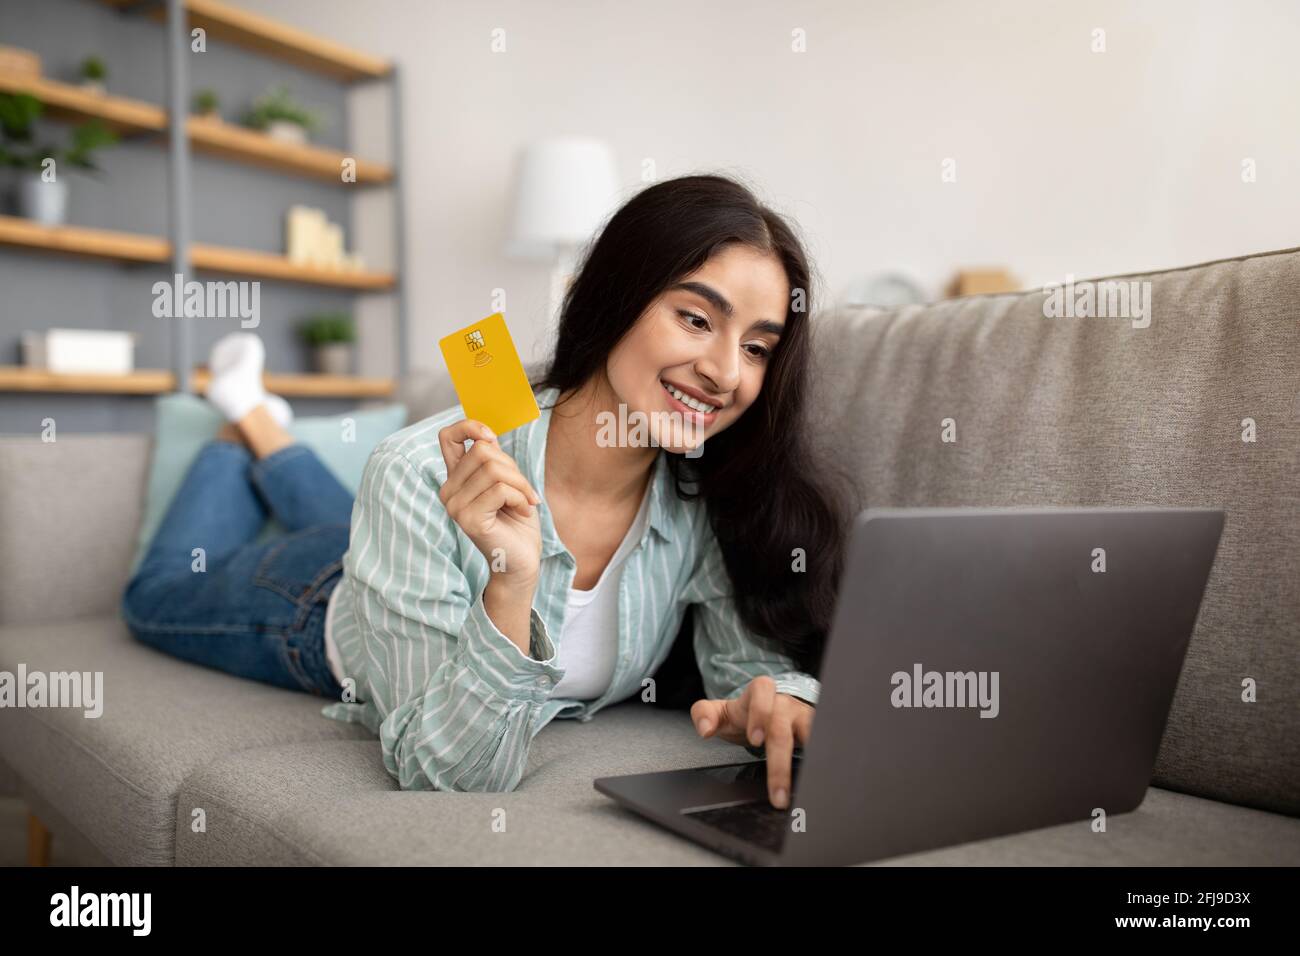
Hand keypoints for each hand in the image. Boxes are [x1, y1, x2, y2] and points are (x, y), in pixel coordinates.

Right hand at [437, 420, 542, 583]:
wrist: (522, 560)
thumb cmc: (517, 521)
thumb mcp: (507, 481)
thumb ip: (494, 460)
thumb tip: (488, 436)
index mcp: (455, 479)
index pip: (448, 437)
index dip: (470, 427)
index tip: (493, 438)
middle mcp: (448, 491)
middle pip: (482, 451)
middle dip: (513, 468)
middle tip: (525, 492)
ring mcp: (455, 506)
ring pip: (494, 469)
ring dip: (521, 484)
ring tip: (527, 502)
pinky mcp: (468, 519)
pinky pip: (500, 490)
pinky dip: (520, 498)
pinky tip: (523, 512)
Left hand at [690, 676, 813, 809]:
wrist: (772, 710)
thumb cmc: (745, 714)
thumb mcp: (722, 711)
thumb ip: (704, 714)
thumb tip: (704, 730)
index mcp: (760, 693)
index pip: (762, 692)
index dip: (759, 713)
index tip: (755, 740)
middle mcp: (785, 704)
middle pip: (782, 731)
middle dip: (779, 764)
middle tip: (777, 794)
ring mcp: (804, 717)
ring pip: (809, 737)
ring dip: (809, 767)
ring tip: (804, 793)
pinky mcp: (818, 731)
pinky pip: (824, 747)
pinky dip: (823, 765)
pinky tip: (821, 784)